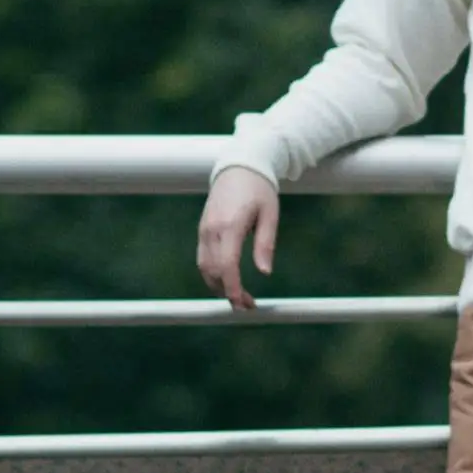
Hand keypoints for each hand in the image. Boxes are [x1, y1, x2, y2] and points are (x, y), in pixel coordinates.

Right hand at [197, 167, 278, 308]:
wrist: (239, 166)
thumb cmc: (259, 189)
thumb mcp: (270, 214)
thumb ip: (266, 244)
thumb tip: (265, 272)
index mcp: (230, 225)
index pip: (227, 265)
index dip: (233, 288)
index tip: (244, 304)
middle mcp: (212, 229)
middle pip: (213, 271)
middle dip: (228, 292)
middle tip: (248, 305)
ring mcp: (204, 230)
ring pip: (204, 267)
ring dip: (218, 286)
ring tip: (239, 296)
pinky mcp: (202, 230)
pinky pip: (203, 257)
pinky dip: (213, 273)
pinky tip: (227, 281)